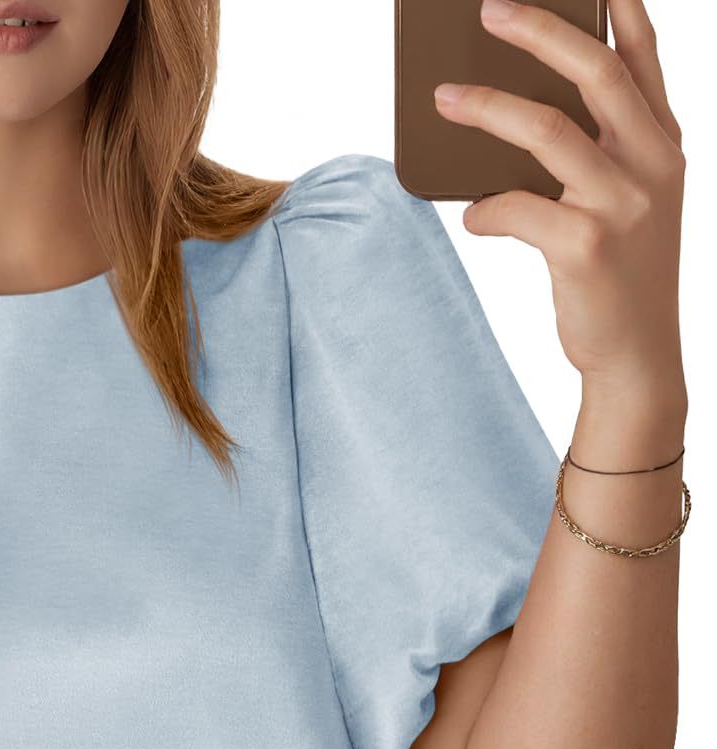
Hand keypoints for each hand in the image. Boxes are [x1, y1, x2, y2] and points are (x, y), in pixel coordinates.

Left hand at [433, 0, 684, 401]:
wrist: (637, 356)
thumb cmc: (620, 276)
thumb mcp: (626, 205)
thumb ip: (591, 159)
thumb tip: (511, 130)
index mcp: (663, 145)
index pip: (642, 59)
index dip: (618, 11)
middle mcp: (650, 163)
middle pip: (592, 73)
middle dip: (538, 33)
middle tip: (489, 10)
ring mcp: (621, 203)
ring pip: (546, 131)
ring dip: (487, 109)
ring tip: (444, 98)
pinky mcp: (586, 246)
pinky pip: (517, 208)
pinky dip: (486, 209)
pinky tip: (471, 215)